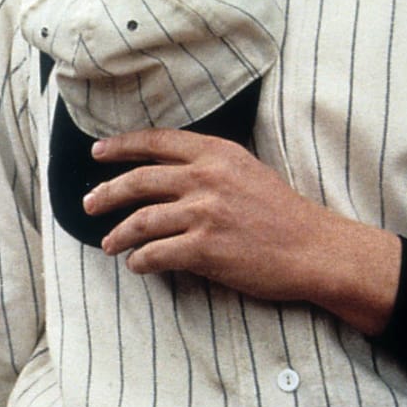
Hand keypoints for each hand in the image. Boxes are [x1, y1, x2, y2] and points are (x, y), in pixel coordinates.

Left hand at [87, 130, 400, 333]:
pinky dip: (140, 261)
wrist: (318, 251)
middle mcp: (207, 178)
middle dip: (105, 194)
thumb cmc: (284, 214)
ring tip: (108, 244)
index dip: (121, 146)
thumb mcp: (247, 171)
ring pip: (140, 221)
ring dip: (118, 235)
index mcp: (217, 153)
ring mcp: (204, 213)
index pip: (156, 141)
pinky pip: (155, 254)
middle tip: (88, 204)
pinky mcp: (205, 248)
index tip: (98, 152)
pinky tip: (137, 264)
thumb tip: (162, 172)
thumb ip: (208, 166)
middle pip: (137, 181)